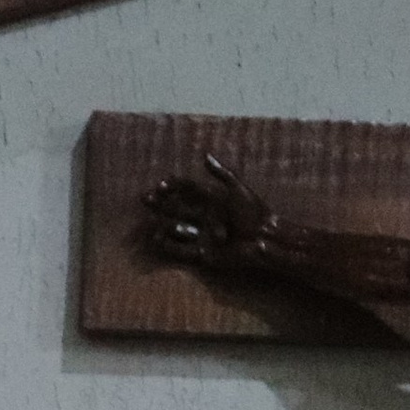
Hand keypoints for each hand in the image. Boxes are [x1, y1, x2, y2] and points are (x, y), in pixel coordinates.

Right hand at [144, 150, 277, 271]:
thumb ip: (222, 174)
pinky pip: (182, 250)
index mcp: (212, 199)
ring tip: (151, 224)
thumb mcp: (238, 189)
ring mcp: (202, 235)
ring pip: (176, 228)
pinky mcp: (203, 254)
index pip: (187, 189)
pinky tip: (157, 240)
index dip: (173, 186)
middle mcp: (204, 216)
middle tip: (145, 199)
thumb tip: (204, 155)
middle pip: (177, 208)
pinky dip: (169, 246)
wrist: (264, 239)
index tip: (161, 185)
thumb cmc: (254, 213)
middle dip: (160, 204)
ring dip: (163, 225)